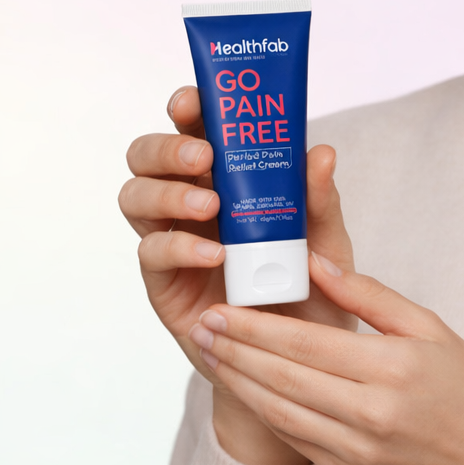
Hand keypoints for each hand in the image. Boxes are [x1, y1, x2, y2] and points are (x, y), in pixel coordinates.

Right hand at [120, 86, 358, 464]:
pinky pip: (151, 253)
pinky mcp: (164, 284)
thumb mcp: (327, 245)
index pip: (194, 131)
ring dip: (167, 192)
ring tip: (210, 204)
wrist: (303, 365)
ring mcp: (172, 242)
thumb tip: (320, 152)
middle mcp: (190, 204)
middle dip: (167, 148)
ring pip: (135, 197)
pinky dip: (179, 246)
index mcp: (226, 179)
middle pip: (147, 157)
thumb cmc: (313, 294)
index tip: (194, 100)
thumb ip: (320, 202)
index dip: (186, 109)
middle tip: (203, 155)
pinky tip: (212, 253)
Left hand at [187, 254, 463, 464]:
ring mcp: (359, 449)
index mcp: (393, 368)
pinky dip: (264, 414)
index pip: (305, 343)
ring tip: (210, 355)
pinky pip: (295, 440)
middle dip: (234, 350)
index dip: (255, 327)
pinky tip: (245, 391)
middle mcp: (372, 412)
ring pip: (280, 412)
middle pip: (282, 377)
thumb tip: (316, 264)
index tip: (220, 308)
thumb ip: (371, 296)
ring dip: (239, 383)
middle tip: (201, 327)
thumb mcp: (431, 329)